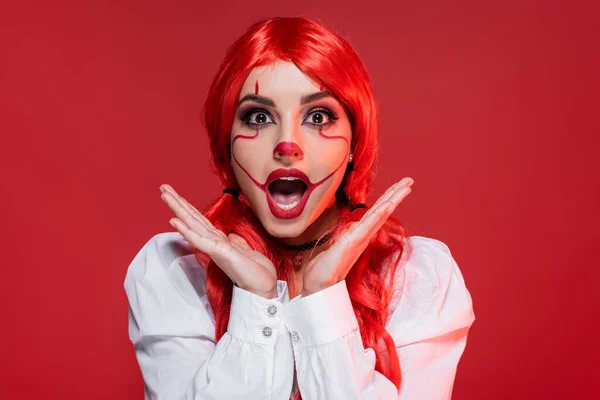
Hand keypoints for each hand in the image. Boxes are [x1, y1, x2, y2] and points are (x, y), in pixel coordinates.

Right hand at [160, 184, 277, 298]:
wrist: (263, 289)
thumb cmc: (255, 273)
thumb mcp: (246, 252)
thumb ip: (236, 242)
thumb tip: (231, 235)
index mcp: (219, 241)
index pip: (200, 220)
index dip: (188, 206)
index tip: (175, 194)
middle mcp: (214, 243)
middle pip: (193, 219)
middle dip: (178, 202)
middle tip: (163, 188)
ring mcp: (215, 248)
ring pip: (193, 225)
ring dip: (178, 210)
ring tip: (165, 196)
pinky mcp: (220, 254)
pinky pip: (200, 240)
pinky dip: (187, 230)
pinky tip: (175, 221)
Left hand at [301, 177, 413, 295]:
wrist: (319, 284)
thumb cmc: (327, 268)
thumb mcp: (338, 246)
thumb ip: (348, 236)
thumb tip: (354, 228)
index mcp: (360, 233)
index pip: (378, 211)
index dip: (390, 197)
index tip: (402, 185)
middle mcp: (363, 234)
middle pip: (383, 209)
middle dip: (396, 193)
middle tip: (410, 180)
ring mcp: (359, 238)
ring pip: (379, 214)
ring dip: (392, 199)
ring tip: (405, 187)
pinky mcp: (353, 242)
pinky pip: (368, 225)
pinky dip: (379, 214)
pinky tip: (388, 204)